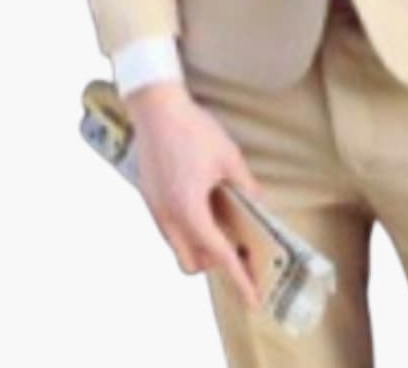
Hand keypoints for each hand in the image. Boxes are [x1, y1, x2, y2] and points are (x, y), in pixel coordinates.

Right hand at [125, 80, 264, 308]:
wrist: (156, 109)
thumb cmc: (193, 130)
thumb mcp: (228, 158)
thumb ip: (245, 186)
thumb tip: (257, 202)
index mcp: (190, 210)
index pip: (219, 254)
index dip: (239, 277)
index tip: (251, 297)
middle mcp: (169, 217)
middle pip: (193, 261)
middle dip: (216, 261)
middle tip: (239, 245)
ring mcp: (155, 209)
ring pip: (179, 246)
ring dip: (200, 243)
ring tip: (222, 221)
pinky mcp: (149, 197)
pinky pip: (170, 227)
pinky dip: (187, 227)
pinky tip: (203, 204)